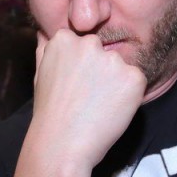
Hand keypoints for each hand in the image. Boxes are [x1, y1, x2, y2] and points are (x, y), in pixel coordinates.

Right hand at [31, 30, 145, 171]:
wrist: (61, 145)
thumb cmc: (49, 114)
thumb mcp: (39, 75)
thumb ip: (45, 49)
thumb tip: (44, 31)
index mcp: (64, 39)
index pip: (83, 42)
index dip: (82, 66)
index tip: (74, 85)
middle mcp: (89, 43)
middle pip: (105, 51)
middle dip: (101, 71)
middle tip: (87, 98)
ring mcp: (113, 59)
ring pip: (122, 67)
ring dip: (116, 84)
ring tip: (98, 107)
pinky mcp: (134, 76)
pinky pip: (137, 82)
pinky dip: (130, 97)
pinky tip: (110, 111)